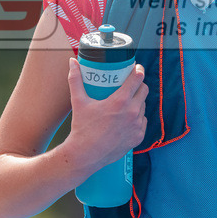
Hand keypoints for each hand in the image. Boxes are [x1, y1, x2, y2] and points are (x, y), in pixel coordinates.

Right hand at [65, 58, 148, 173]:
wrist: (85, 155)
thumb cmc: (82, 128)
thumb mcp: (78, 102)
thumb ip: (75, 80)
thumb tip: (72, 62)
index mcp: (120, 101)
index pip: (137, 79)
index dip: (138, 70)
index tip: (136, 68)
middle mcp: (132, 112)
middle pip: (144, 90)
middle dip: (139, 85)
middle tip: (131, 84)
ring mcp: (137, 126)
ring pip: (143, 106)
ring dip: (138, 101)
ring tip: (129, 100)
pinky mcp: (138, 137)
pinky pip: (143, 121)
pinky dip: (137, 118)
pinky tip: (129, 117)